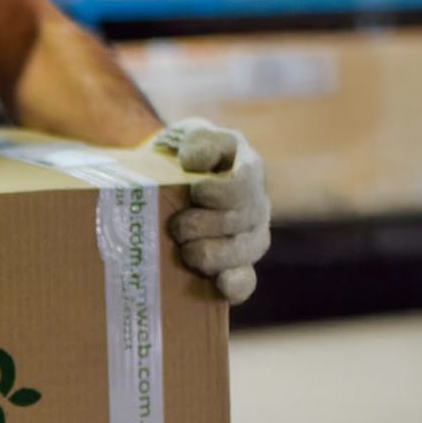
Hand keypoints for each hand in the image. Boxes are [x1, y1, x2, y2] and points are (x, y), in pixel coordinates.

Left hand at [144, 119, 272, 304]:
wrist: (166, 181)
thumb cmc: (179, 156)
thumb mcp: (188, 136)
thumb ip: (198, 140)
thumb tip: (195, 162)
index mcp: (249, 169)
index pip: (243, 186)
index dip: (219, 193)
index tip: (195, 192)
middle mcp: (256, 206)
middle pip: (240, 222)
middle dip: (203, 226)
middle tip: (176, 226)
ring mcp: (249, 238)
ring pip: (243, 253)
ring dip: (210, 255)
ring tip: (184, 251)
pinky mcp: (236, 266)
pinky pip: (245, 282)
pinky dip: (234, 286)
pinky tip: (220, 285)